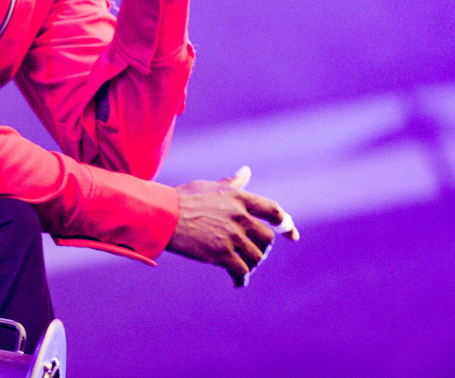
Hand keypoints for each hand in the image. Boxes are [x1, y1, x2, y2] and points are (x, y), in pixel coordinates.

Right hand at [166, 166, 290, 286]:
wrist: (162, 215)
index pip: (273, 210)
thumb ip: (232, 183)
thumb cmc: (182, 199)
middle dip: (262, 248)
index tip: (292, 235)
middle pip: (266, 238)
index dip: (286, 223)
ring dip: (251, 264)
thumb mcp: (209, 187)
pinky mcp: (221, 254)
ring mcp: (231, 235)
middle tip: (253, 254)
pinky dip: (241, 279)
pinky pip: (241, 271)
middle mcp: (239, 216)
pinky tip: (237, 282)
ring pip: (256, 256)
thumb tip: (246, 172)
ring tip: (242, 267)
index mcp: (239, 198)